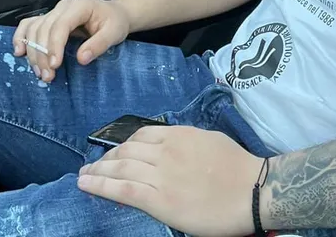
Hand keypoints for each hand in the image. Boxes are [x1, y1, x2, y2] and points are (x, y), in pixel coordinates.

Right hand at [12, 0, 130, 82]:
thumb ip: (100, 44)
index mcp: (80, 6)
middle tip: (48, 76)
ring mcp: (54, 12)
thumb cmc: (115, 22)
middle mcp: (63, 7)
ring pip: (34, 29)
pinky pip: (29, 25)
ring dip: (33, 52)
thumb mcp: (115, 33)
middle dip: (43, 55)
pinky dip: (22, 38)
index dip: (55, 46)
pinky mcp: (48, 19)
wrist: (115, 15)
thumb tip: (82, 59)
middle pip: (44, 29)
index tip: (55, 66)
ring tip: (39, 72)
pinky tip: (20, 52)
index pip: (61, 25)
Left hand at [77, 125, 263, 236]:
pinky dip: (101, 185)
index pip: (142, 135)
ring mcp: (161, 175)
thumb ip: (187, 141)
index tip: (116, 152)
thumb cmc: (237, 166)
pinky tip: (86, 184)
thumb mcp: (210, 141)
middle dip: (107, 157)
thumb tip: (171, 145)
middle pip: (127, 150)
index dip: (124, 143)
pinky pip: (123, 189)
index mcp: (180, 135)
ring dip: (98, 170)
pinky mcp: (158, 200)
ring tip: (84, 174)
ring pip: (120, 167)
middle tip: (93, 165)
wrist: (250, 190)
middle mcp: (166, 151)